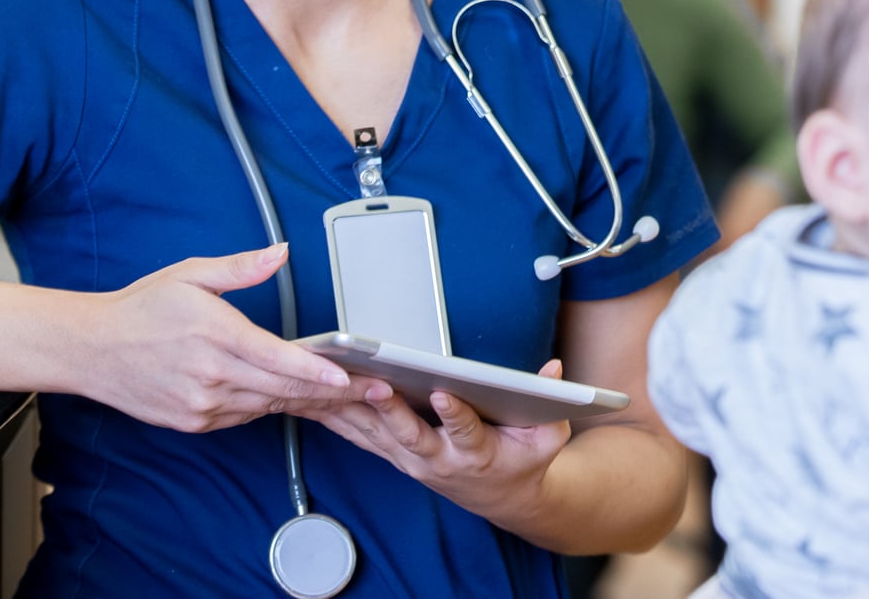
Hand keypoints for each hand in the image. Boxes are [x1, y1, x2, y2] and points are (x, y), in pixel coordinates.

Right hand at [75, 243, 378, 431]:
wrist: (91, 349)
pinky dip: (269, 405)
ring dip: (305, 401)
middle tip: (371, 391)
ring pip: (267, 405)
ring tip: (344, 396)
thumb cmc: (141, 308)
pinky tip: (289, 396)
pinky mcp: (194, 421)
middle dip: (331, 392)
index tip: (350, 377)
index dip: (318, 372)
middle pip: (283, 388)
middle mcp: (211, 375)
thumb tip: (281, 252)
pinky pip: (244, 416)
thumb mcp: (190, 275)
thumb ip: (241, 268)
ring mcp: (202, 404)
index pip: (278, 359)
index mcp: (214, 334)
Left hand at [301, 357, 574, 525]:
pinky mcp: (394, 454)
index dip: (456, 414)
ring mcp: (411, 459)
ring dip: (353, 411)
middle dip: (391, 411)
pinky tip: (313, 398)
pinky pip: (361, 435)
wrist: (503, 497)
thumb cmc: (523, 460)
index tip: (446, 394)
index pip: (466, 431)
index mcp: (477, 453)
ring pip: (377, 434)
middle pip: (410, 435)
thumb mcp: (547, 437)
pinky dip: (337, 417)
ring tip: (331, 384)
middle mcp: (438, 459)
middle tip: (375, 384)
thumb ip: (553, 403)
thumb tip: (555, 370)